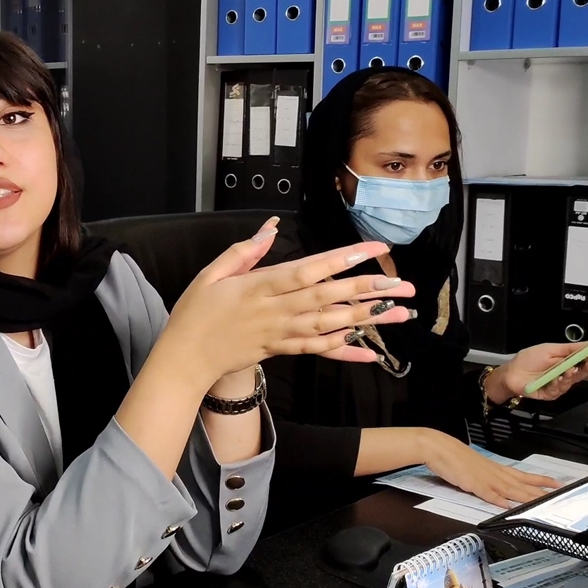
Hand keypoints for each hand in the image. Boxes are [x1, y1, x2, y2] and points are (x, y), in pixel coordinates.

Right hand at [160, 217, 417, 389]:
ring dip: (366, 320)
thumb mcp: (211, 273)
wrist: (185, 358)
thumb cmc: (195, 312)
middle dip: (368, 290)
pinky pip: (317, 352)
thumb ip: (244, 251)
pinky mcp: (281, 350)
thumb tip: (271, 228)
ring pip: (330, 325)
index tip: (373, 251)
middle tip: (402, 285)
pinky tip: (370, 353)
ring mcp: (280, 333)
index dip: (343, 260)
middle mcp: (275, 310)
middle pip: (328, 298)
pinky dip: (345, 353)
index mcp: (259, 286)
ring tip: (398, 314)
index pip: (309, 270)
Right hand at [419, 429, 559, 507]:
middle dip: (542, 492)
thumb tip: (497, 486)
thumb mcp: (474, 466)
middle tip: (560, 496)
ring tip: (543, 503)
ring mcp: (484, 479)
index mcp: (495, 469)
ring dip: (527, 498)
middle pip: (522, 485)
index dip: (541, 480)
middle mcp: (494, 474)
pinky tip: (509, 507)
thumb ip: (487, 477)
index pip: (523, 476)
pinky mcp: (472, 484)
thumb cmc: (453, 455)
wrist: (437, 446)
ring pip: (511, 490)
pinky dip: (499, 501)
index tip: (557, 484)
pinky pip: (488, 494)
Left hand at [490, 342, 587, 402]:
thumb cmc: (527, 360)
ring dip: (571, 376)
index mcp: (564, 362)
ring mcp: (557, 385)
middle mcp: (563, 374)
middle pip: (580, 374)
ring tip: (569, 370)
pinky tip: (557, 379)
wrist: (511, 373)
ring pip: (571, 382)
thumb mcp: (549, 349)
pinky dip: (558, 384)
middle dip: (585, 369)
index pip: (581, 362)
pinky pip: (558, 390)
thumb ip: (568, 348)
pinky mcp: (550, 394)